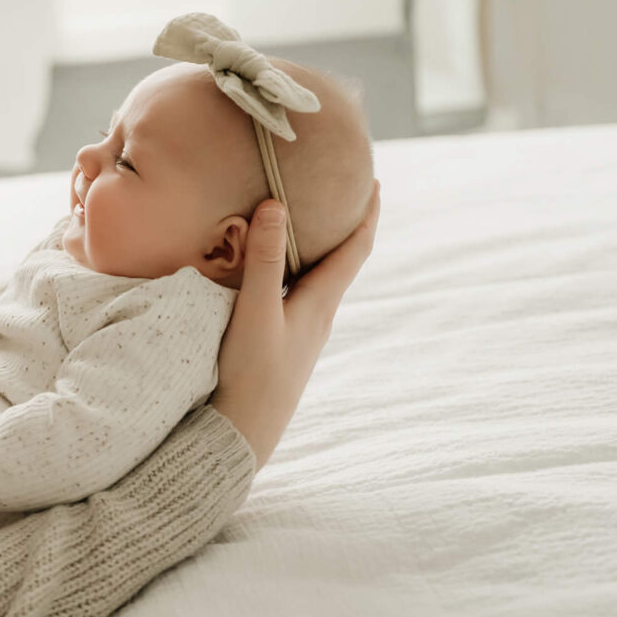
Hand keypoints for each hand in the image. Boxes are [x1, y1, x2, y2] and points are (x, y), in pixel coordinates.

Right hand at [213, 181, 380, 469]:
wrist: (244, 434)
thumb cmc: (251, 374)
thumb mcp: (254, 312)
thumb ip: (265, 260)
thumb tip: (276, 205)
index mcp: (321, 304)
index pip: (354, 250)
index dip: (366, 215)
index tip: (373, 182)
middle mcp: (318, 316)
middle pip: (340, 262)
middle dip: (342, 226)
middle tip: (337, 193)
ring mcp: (301, 333)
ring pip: (318, 280)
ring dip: (318, 250)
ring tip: (304, 224)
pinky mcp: (282, 346)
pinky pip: (296, 296)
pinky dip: (293, 272)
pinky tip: (272, 274)